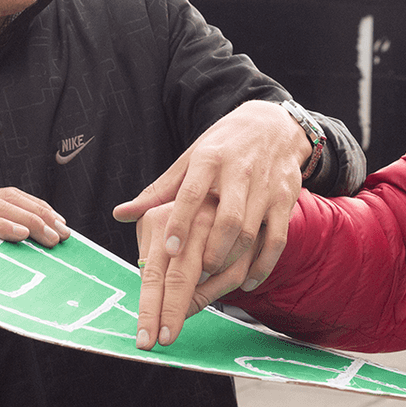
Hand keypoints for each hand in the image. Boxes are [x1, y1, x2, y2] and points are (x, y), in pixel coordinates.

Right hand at [0, 188, 68, 341]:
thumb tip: (42, 237)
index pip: (9, 195)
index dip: (38, 207)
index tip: (60, 223)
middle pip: (6, 197)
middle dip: (39, 213)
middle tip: (61, 232)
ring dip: (28, 220)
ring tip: (48, 237)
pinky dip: (2, 226)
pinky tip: (21, 235)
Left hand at [113, 100, 307, 346]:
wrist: (274, 124)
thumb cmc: (224, 145)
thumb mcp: (191, 158)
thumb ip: (160, 190)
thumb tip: (120, 214)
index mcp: (210, 159)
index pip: (193, 193)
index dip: (181, 223)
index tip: (169, 250)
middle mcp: (240, 172)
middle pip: (229, 219)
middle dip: (212, 250)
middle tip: (197, 273)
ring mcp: (266, 187)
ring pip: (252, 231)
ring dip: (233, 259)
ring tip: (215, 278)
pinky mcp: (285, 199)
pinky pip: (277, 238)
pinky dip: (264, 264)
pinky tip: (248, 282)